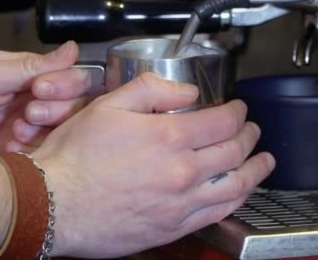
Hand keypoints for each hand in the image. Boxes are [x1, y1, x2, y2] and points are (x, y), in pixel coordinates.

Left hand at [0, 41, 94, 150]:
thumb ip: (33, 66)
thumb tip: (74, 47)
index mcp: (30, 75)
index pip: (72, 79)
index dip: (65, 86)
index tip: (39, 89)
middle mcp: (31, 99)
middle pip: (71, 109)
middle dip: (55, 112)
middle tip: (27, 113)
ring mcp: (21, 126)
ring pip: (57, 134)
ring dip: (43, 133)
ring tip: (16, 132)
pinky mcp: (8, 150)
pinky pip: (36, 155)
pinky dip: (29, 152)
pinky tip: (9, 146)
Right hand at [31, 73, 274, 257]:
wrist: (53, 204)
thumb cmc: (74, 158)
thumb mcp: (107, 106)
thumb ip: (150, 90)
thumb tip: (185, 91)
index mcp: (168, 137)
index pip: (223, 121)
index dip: (237, 111)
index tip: (238, 108)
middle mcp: (182, 171)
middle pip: (235, 151)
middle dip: (250, 135)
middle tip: (252, 129)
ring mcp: (181, 203)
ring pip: (236, 185)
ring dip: (256, 170)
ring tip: (264, 161)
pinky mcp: (174, 227)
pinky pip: (218, 213)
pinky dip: (237, 199)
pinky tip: (240, 192)